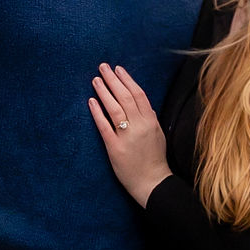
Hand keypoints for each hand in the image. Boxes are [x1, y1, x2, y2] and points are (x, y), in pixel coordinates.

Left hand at [88, 62, 169, 203]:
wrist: (152, 182)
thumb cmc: (155, 159)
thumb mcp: (158, 135)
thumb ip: (151, 119)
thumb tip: (145, 105)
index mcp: (151, 121)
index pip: (139, 94)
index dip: (128, 80)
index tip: (118, 69)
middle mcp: (140, 126)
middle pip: (125, 97)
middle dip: (113, 80)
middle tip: (103, 67)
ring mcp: (127, 136)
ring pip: (115, 108)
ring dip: (104, 92)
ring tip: (95, 80)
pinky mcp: (115, 147)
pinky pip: (105, 126)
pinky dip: (97, 113)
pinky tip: (91, 101)